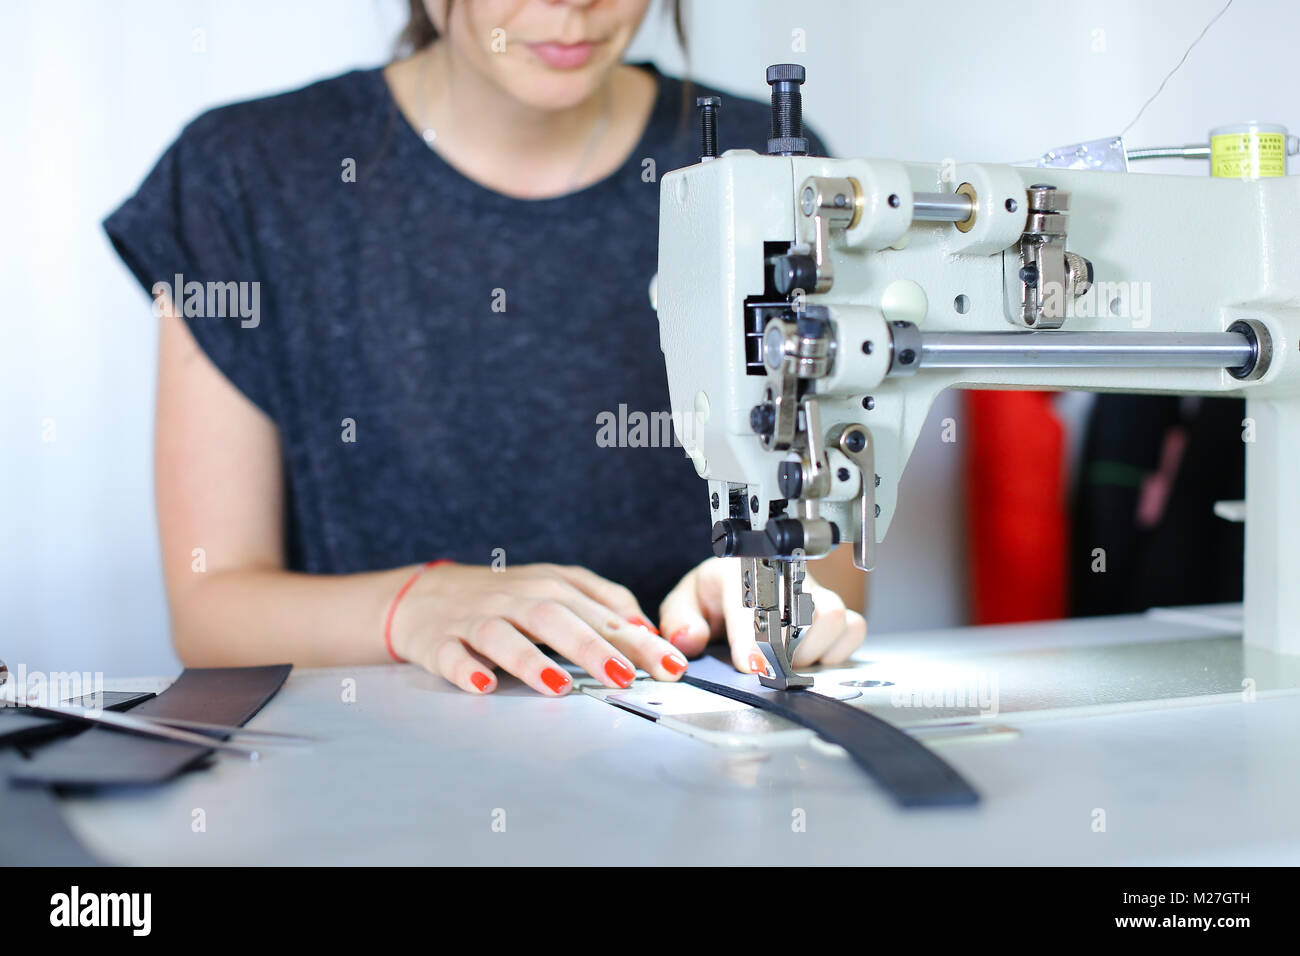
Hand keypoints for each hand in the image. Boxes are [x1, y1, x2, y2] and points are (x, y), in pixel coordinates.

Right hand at [390, 563, 688, 695]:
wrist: (423, 596)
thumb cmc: (504, 598)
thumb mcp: (557, 587)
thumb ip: (604, 602)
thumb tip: (647, 631)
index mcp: (551, 586)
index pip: (601, 613)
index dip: (638, 641)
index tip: (670, 666)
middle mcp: (516, 599)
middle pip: (557, 619)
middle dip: (593, 648)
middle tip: (625, 678)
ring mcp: (476, 620)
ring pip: (504, 635)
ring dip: (530, 660)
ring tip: (559, 686)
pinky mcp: (441, 642)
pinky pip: (452, 655)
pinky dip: (465, 669)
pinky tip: (482, 685)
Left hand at [658, 557, 866, 675]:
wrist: (739, 585)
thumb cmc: (713, 596)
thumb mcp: (684, 603)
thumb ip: (679, 620)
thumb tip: (690, 639)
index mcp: (741, 566)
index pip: (754, 598)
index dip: (753, 637)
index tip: (752, 665)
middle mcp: (786, 573)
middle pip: (804, 611)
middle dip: (783, 649)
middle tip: (764, 665)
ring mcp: (817, 589)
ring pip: (833, 619)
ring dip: (809, 650)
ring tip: (783, 658)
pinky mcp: (838, 609)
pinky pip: (853, 630)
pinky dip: (836, 650)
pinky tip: (809, 654)